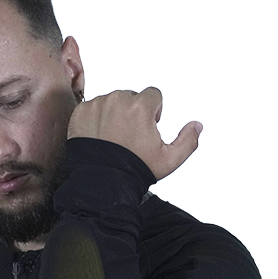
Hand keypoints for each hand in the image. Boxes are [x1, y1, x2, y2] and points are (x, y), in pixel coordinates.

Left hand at [67, 86, 201, 180]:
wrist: (101, 183)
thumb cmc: (134, 171)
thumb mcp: (169, 160)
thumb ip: (187, 141)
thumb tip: (197, 125)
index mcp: (140, 106)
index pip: (153, 95)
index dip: (153, 112)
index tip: (147, 128)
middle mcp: (118, 100)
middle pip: (131, 97)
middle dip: (133, 112)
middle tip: (129, 137)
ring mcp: (97, 105)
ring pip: (111, 101)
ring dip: (114, 114)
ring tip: (113, 139)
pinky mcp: (80, 112)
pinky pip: (92, 108)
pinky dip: (96, 119)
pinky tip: (99, 138)